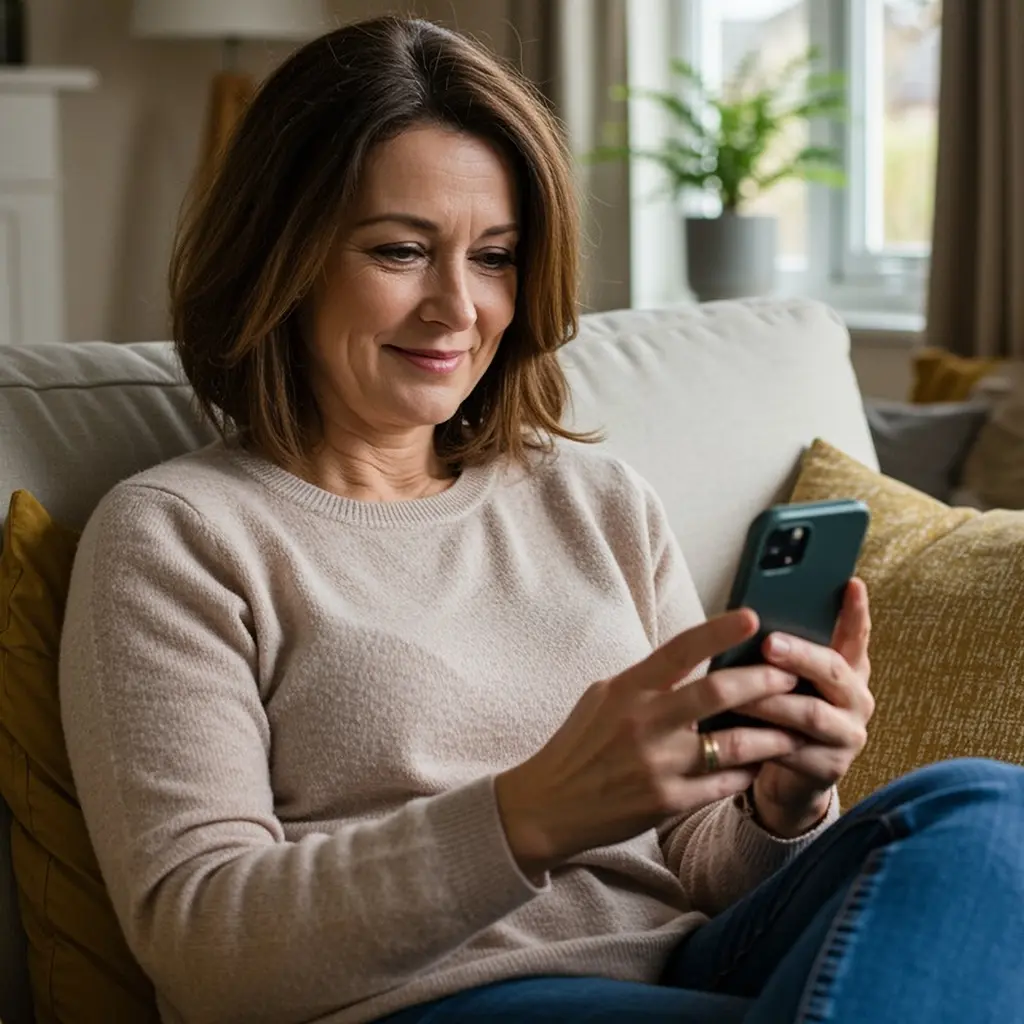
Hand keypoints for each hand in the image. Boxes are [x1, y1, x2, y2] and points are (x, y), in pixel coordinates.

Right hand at [495, 609, 804, 878]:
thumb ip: (646, 681)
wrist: (548, 807)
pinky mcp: (667, 802)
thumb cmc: (578, 745)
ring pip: (732, 744)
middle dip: (762, 682)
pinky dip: (748, 771)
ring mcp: (657, 765)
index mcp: (627, 689)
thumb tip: (692, 659)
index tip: (752, 617)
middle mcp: (643, 723)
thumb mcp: (602, 698)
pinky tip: (761, 764)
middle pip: (717, 693)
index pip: (679, 650)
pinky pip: (723, 784)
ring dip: (771, 734)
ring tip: (794, 727)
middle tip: (791, 677)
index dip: (718, 631)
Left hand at [735, 578, 873, 836]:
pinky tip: (736, 729)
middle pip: (834, 670)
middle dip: (800, 655)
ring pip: (810, 713)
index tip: (851, 583)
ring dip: (772, 700)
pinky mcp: (828, 767)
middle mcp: (857, 700)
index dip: (856, 612)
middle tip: (769, 643)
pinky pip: (793, 749)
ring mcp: (847, 735)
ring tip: (739, 691)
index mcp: (849, 671)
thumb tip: (749, 619)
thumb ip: (782, 655)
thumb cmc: (778, 714)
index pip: (857, 635)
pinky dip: (762, 738)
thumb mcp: (786, 680)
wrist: (785, 777)